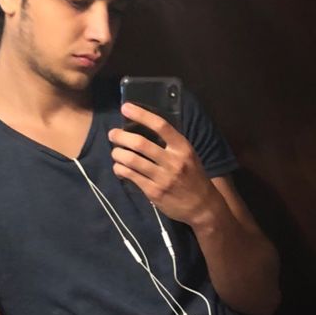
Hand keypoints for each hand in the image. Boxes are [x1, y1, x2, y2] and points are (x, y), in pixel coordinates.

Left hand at [108, 103, 220, 226]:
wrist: (202, 206)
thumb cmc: (193, 177)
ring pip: (132, 160)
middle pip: (140, 143)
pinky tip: (119, 167)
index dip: (141, 114)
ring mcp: (163, 178)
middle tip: (113, 134)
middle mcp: (173, 161)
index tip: (125, 107)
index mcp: (183, 147)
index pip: (160, 125)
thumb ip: (170, 143)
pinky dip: (120, 169)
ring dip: (118, 153)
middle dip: (121, 137)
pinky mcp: (154, 192)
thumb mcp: (188, 155)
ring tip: (115, 152)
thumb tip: (143, 128)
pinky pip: (131, 176)